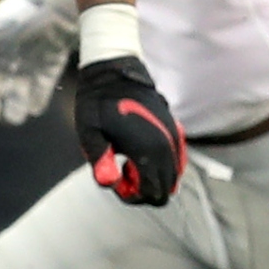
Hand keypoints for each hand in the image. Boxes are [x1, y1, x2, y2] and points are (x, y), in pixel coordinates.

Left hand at [73, 54, 185, 204]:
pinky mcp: (175, 130)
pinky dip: (162, 167)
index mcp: (148, 149)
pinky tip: (141, 154)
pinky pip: (177, 161)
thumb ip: (100, 160)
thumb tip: (108, 183)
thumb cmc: (98, 103)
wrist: (115, 72)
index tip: (115, 179)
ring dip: (153, 178)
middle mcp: (167, 146)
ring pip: (174, 177)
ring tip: (129, 162)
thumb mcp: (90, 133)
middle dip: (143, 190)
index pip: (152, 193)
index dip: (132, 195)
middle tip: (121, 172)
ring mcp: (174, 137)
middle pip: (166, 190)